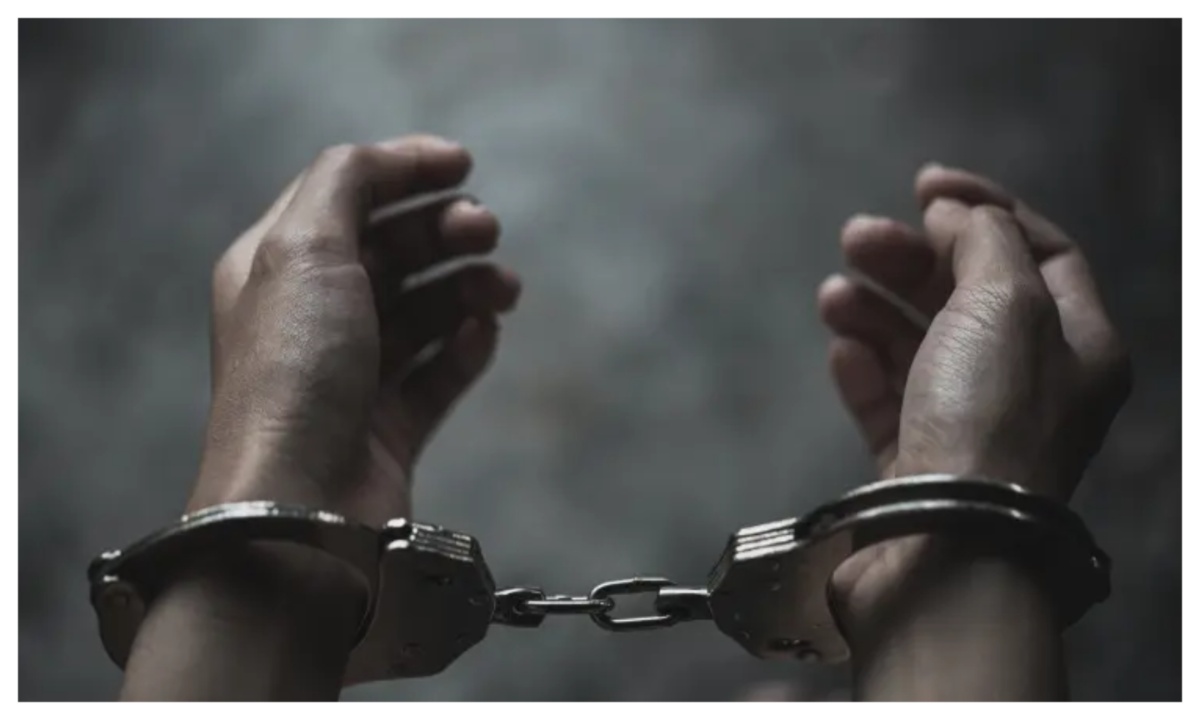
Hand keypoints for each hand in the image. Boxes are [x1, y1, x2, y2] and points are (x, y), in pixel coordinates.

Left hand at [188, 136, 520, 526]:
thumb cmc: (294, 371)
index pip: (345, 197)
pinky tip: (484, 333)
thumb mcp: (304, 250)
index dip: (403, 171)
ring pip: (423, 312)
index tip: (464, 164)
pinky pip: (438, 374)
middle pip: (391, 251)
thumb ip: (346, 183)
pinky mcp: (389, 429)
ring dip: (466, 287)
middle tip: (486, 229)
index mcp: (277, 268)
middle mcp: (312, 318)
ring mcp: (353, 376)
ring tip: (502, 288)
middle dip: (443, 230)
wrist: (299, 502)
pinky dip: (466, 348)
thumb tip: (388, 161)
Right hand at [817, 164, 1130, 621]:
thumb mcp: (1005, 303)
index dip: (984, 208)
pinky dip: (865, 368)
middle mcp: (1034, 386)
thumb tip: (955, 215)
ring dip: (877, 309)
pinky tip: (841, 348)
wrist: (947, 549)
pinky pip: (890, 402)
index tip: (923, 186)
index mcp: (1080, 346)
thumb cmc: (990, 422)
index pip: (1040, 252)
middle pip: (971, 295)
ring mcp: (973, 428)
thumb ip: (982, 241)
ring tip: (833, 292)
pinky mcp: (919, 465)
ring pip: (922, 347)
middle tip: (856, 236)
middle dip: (914, 258)